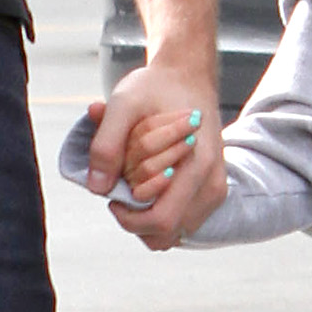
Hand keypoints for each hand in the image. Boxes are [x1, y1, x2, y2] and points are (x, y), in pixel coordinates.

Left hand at [83, 61, 222, 250]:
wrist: (187, 77)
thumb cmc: (154, 88)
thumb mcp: (123, 104)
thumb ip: (107, 144)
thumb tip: (97, 188)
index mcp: (197, 167)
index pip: (160, 221)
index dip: (127, 216)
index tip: (113, 190)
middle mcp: (211, 185)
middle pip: (166, 234)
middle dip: (136, 219)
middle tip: (123, 187)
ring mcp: (214, 191)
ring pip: (173, 232)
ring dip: (148, 215)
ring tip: (139, 182)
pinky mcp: (211, 192)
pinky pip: (180, 221)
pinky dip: (160, 210)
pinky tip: (151, 183)